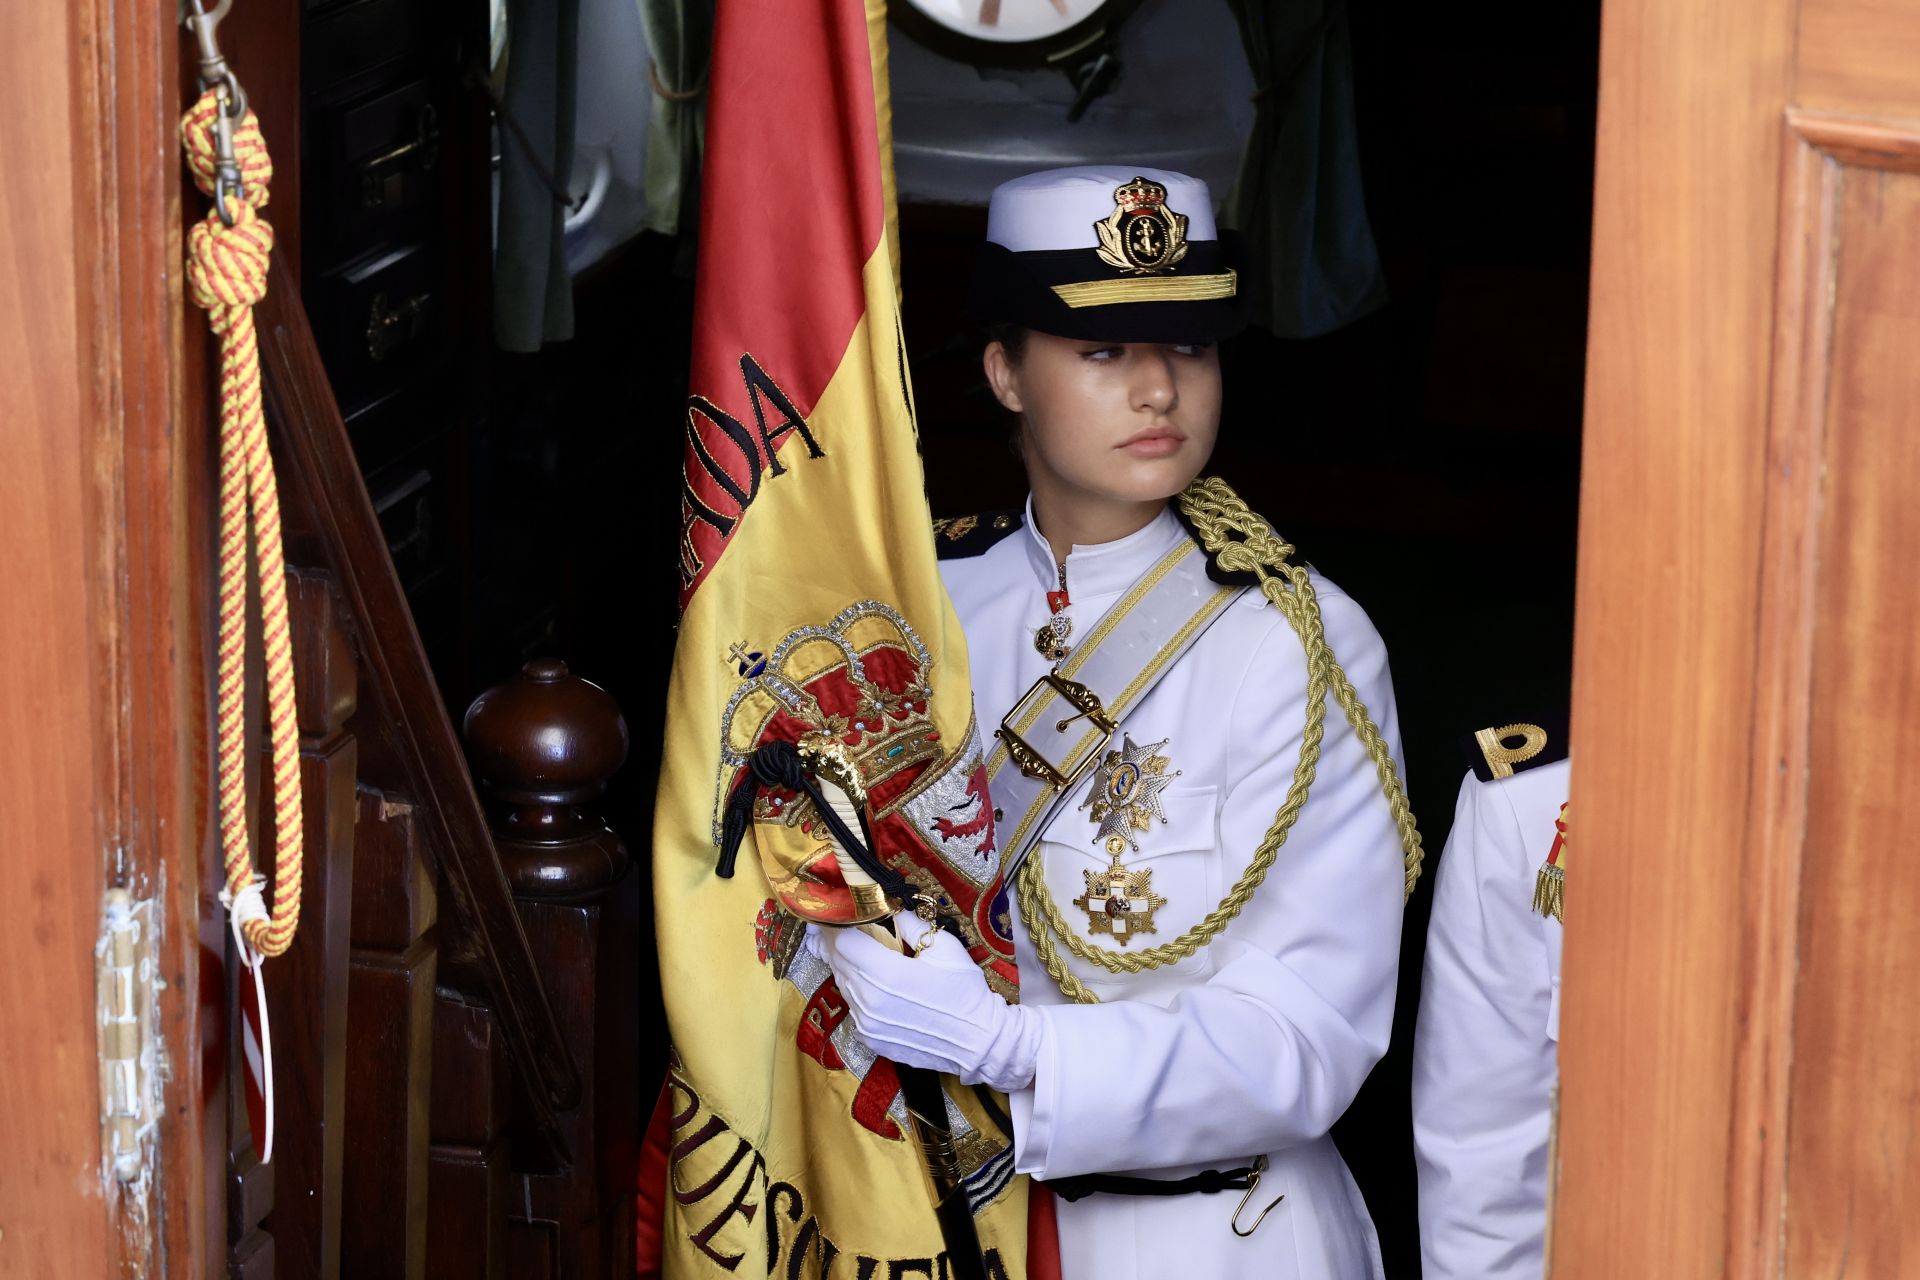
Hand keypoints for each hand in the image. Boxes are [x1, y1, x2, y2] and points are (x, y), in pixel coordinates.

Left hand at [811, 915, 1045, 1093]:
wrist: (978, 1040)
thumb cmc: (965, 991)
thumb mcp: (943, 946)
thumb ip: (909, 923)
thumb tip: (886, 906)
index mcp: (887, 974)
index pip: (843, 942)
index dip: (837, 925)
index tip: (837, 914)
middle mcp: (870, 1001)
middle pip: (838, 963)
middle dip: (837, 943)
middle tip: (839, 927)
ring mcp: (867, 1024)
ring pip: (843, 985)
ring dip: (846, 967)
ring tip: (857, 952)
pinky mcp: (870, 1039)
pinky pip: (853, 1007)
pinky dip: (856, 991)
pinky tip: (872, 983)